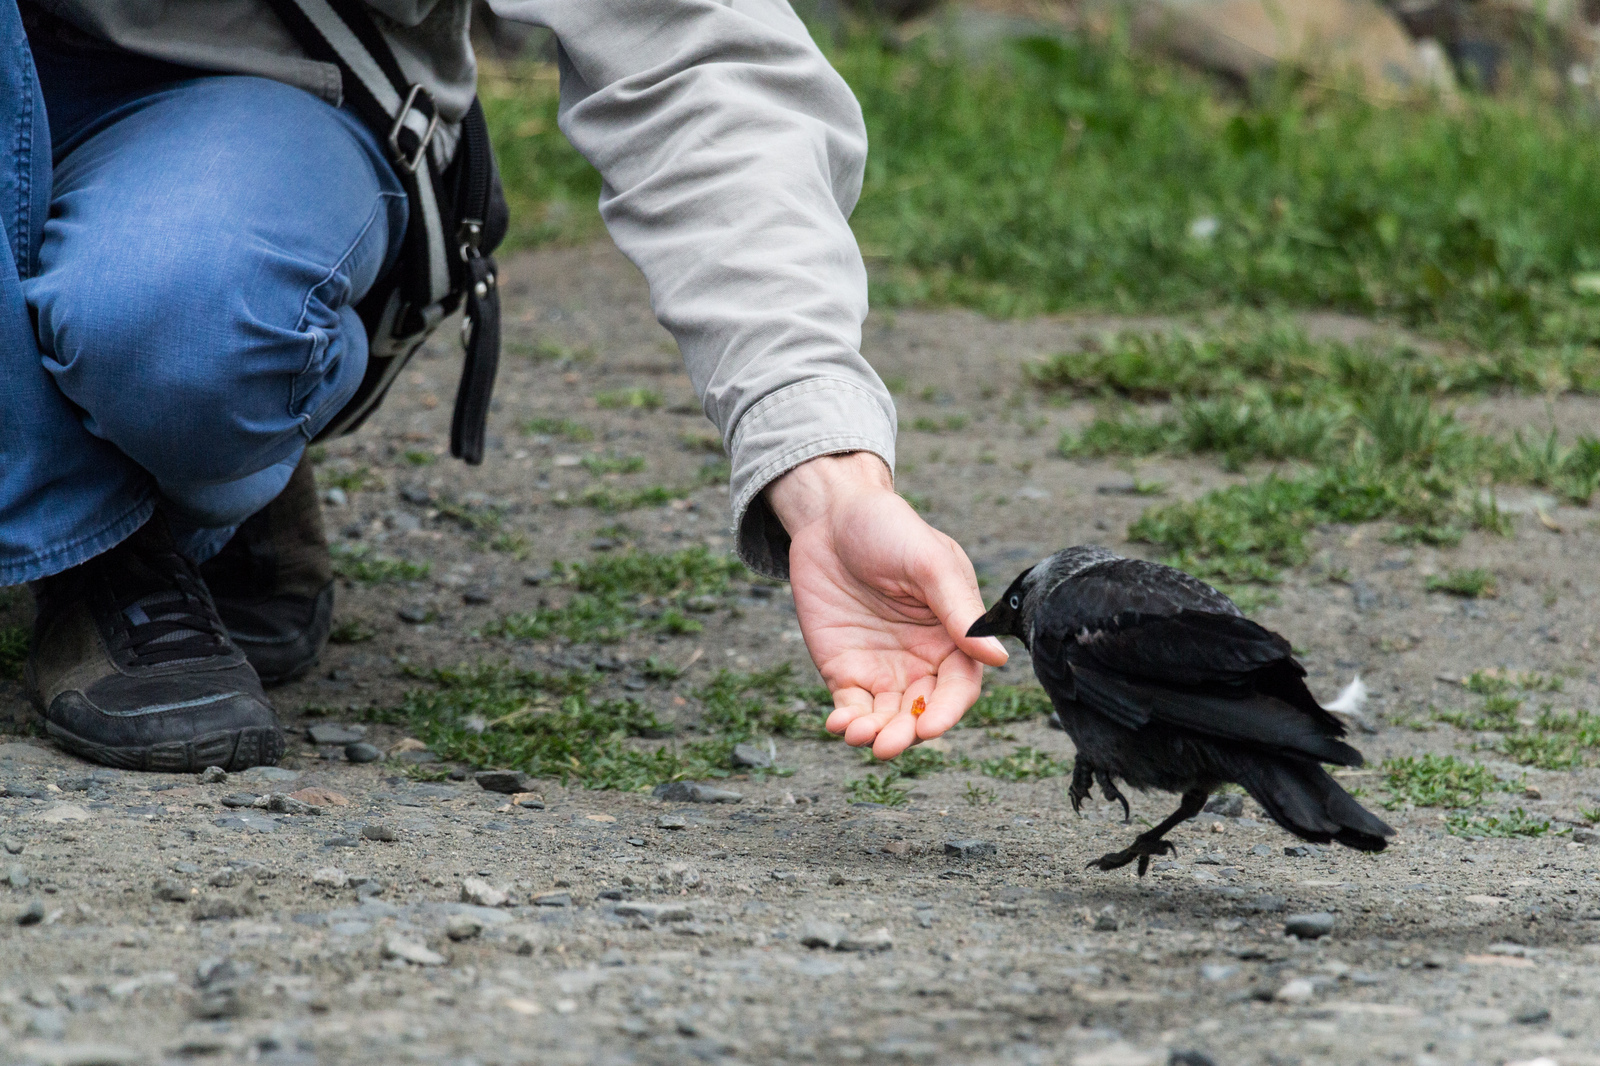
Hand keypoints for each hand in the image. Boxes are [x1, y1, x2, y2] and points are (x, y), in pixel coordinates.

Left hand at [765, 452, 1007, 759]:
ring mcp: (882, 667)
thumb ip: (959, 610)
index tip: (928, 727)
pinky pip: (850, 705)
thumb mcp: (929, 563)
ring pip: (886, 716)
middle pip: (922, 711)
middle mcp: (921, 659)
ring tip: (858, 735)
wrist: (831, 515)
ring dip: (876, 733)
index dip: (947, 712)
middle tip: (888, 743)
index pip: (959, 687)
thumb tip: (997, 659)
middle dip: (907, 732)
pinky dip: (846, 721)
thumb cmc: (890, 529)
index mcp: (952, 636)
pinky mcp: (844, 668)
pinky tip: (839, 724)